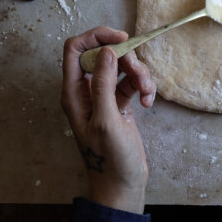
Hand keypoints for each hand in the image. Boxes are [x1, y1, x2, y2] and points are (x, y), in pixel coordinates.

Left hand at [61, 27, 156, 213]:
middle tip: (139, 72)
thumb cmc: (110, 159)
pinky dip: (144, 88)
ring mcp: (104, 96)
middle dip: (126, 59)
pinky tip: (148, 104)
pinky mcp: (120, 103)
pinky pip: (133, 82)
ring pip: (122, 67)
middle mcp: (86, 91)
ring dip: (140, 75)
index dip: (96, 37)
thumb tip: (106, 51)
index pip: (76, 49)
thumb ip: (103, 84)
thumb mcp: (106, 120)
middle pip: (105, 54)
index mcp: (74, 93)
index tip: (121, 38)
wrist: (122, 185)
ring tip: (148, 94)